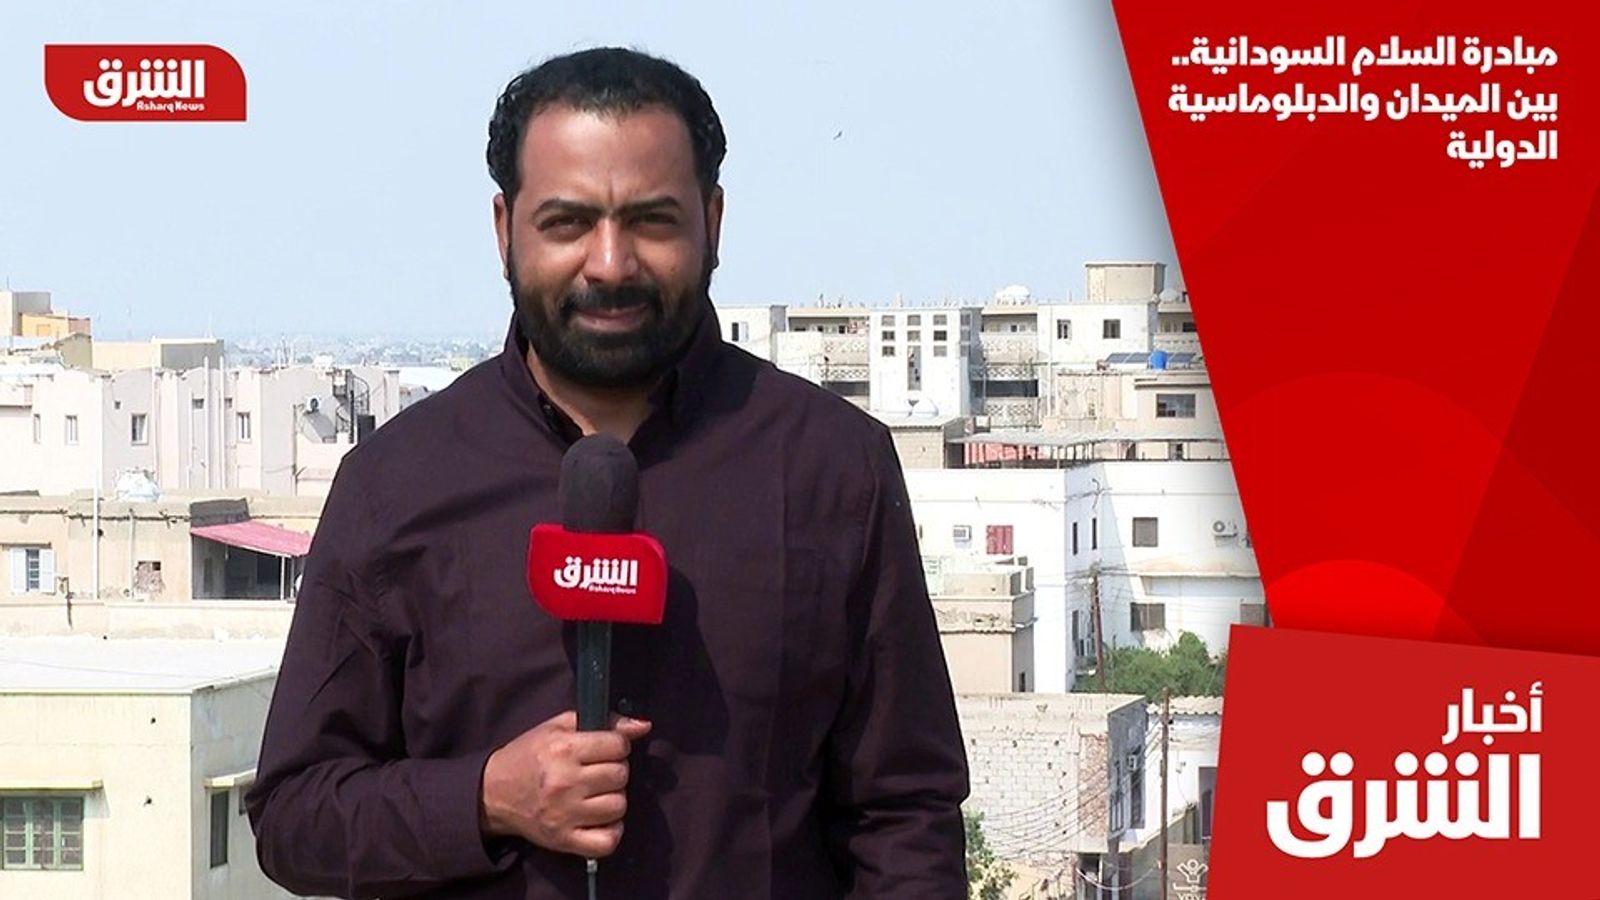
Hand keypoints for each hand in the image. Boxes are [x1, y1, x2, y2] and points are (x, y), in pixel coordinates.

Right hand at [479, 710, 651, 857]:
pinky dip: (611, 832)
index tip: (606, 749)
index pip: (618, 745)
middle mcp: (565, 782)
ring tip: (595, 794)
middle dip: (614, 770)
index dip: (617, 745)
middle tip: (597, 772)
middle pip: (620, 775)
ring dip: (612, 799)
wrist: (493, 793)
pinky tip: (600, 820)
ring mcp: (565, 815)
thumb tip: (643, 726)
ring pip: (618, 806)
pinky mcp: (564, 840)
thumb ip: (604, 721)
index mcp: (563, 750)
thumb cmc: (529, 756)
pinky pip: (607, 842)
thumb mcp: (559, 728)